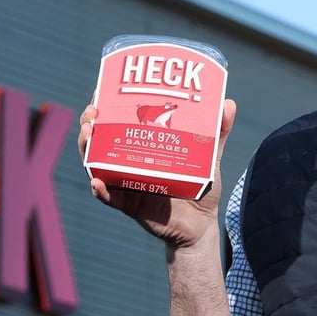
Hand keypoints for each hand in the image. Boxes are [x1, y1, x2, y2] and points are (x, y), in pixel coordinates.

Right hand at [78, 99, 237, 249]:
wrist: (202, 225)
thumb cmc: (201, 188)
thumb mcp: (210, 156)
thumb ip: (218, 133)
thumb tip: (229, 103)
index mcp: (142, 146)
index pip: (116, 121)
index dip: (103, 106)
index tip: (101, 89)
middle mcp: (128, 162)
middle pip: (98, 140)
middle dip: (90, 123)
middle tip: (93, 112)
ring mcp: (125, 183)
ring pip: (96, 164)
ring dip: (87, 148)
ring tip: (90, 133)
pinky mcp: (129, 205)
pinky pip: (110, 198)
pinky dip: (101, 190)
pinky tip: (97, 181)